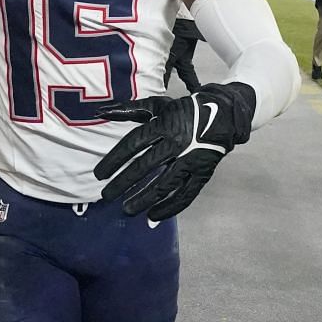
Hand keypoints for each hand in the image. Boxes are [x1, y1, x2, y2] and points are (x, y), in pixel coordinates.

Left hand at [94, 82, 255, 219]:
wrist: (223, 115)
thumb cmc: (184, 110)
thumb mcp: (158, 105)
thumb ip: (130, 110)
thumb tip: (102, 112)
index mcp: (164, 125)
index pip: (132, 145)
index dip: (114, 160)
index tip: (99, 175)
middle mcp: (176, 143)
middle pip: (144, 167)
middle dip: (122, 183)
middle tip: (106, 196)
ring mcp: (191, 160)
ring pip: (164, 184)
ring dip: (143, 199)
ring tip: (127, 209)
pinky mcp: (202, 173)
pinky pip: (185, 195)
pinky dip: (169, 208)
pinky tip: (153, 216)